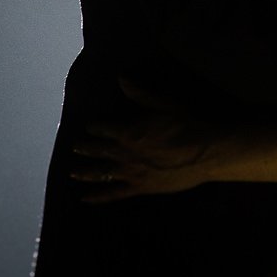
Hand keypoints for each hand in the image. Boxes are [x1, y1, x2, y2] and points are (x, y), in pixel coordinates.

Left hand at [71, 81, 221, 203]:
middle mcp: (126, 153)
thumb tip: (121, 78)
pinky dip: (98, 196)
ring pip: (102, 173)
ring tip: (73, 172)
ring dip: (86, 172)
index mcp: (130, 131)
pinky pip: (114, 193)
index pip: (105, 129)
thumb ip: (140, 93)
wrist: (204, 152)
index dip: (96, 128)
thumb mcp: (163, 104)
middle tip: (74, 147)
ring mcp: (131, 173)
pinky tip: (86, 198)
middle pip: (100, 150)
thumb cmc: (185, 124)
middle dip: (86, 148)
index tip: (88, 127)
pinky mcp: (140, 188)